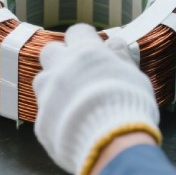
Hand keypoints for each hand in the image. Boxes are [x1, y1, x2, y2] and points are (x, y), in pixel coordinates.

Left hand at [33, 24, 161, 174]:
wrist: (111, 142)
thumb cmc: (129, 104)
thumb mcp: (134, 75)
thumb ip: (121, 57)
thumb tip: (117, 43)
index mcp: (85, 52)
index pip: (78, 32)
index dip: (86, 40)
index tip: (94, 50)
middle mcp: (60, 68)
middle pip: (50, 51)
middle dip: (62, 58)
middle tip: (79, 73)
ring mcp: (47, 94)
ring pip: (43, 80)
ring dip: (55, 86)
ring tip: (74, 101)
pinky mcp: (42, 120)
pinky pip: (46, 112)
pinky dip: (57, 115)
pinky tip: (73, 124)